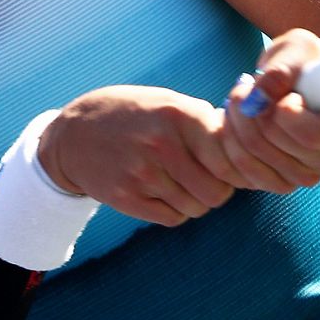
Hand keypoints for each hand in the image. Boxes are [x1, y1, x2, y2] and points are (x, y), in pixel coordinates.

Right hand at [37, 86, 243, 225]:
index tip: (229, 167)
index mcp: (178, 114)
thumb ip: (204, 119)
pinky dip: (176, 211)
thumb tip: (246, 142)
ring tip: (183, 184)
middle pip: (217, 191)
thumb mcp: (166, 101)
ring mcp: (143, 174)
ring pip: (196, 208)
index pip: (230, 158)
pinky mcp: (126, 198)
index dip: (236, 168)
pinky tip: (165, 193)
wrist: (73, 134)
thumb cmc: (132, 115)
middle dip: (219, 190)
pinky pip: (172, 218)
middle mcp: (162, 144)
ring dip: (196, 201)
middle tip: (208, 180)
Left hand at [220, 28, 319, 192]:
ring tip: (242, 97)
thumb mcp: (300, 49)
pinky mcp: (284, 182)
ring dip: (236, 123)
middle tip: (247, 85)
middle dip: (250, 110)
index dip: (285, 112)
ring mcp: (310, 175)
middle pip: (275, 145)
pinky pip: (245, 173)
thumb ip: (282, 69)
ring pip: (255, 157)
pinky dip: (230, 143)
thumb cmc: (311, 62)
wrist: (307, 80)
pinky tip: (234, 121)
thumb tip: (258, 97)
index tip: (287, 94)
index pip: (309, 135)